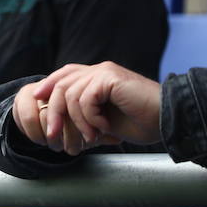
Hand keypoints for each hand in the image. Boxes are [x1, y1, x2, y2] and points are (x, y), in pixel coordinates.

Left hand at [23, 62, 163, 154]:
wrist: (170, 121)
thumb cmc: (142, 122)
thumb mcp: (105, 119)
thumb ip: (85, 113)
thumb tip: (58, 120)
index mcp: (98, 76)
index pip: (64, 75)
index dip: (48, 86)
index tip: (36, 101)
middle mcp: (99, 70)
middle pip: (61, 84)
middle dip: (54, 112)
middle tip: (53, 136)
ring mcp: (104, 72)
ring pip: (70, 94)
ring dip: (77, 121)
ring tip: (91, 137)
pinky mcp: (110, 77)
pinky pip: (85, 98)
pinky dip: (90, 118)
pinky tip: (103, 128)